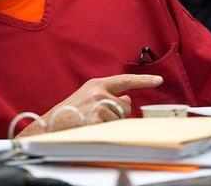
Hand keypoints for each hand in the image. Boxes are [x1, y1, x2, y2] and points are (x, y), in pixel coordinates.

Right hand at [18, 74, 162, 135]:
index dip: (143, 80)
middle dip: (118, 115)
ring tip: (92, 123)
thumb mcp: (87, 98)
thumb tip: (128, 99)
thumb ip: (106, 95)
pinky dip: (104, 130)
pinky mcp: (98, 118)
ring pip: (120, 119)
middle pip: (125, 106)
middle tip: (98, 118)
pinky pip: (113, 127)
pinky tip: (91, 127)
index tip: (158, 80)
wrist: (52, 124)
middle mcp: (99, 92)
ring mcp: (99, 105)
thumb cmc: (69, 112)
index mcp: (96, 84)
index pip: (125, 80)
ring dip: (110, 124)